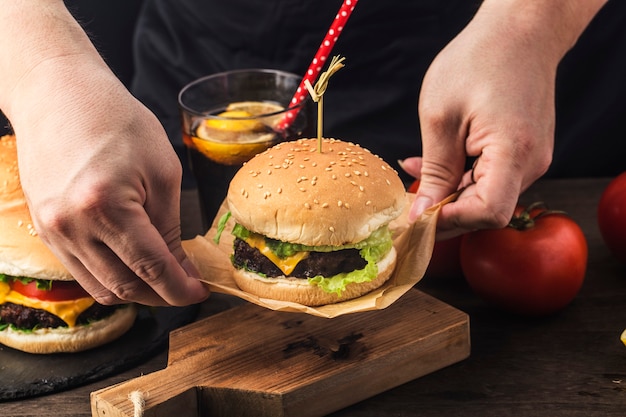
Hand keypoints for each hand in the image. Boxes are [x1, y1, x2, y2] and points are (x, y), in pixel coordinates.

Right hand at [13, 67, 208, 305]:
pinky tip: (131, 262)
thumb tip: (182, 267)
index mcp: (106, 207)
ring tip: (161, 276)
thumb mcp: (161, 170)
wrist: (57, 93)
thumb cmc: (116, 121)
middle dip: (161, 294)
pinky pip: (81, 271)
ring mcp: (51, 231)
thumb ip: (170, 225)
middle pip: (124, 285)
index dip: (180, 288)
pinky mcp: (43, 229)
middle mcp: (71, 226)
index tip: (200, 292)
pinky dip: (110, 275)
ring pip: (100, 287)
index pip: (151, 268)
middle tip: (186, 285)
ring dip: (136, 290)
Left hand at [408, 0, 601, 236]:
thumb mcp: (440, 116)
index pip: (487, 212)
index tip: (416, 216)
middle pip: (486, 210)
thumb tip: (422, 213)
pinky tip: (436, 163)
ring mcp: (532, 159)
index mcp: (513, 152)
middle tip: (407, 200)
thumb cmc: (478, 61)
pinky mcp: (525, 153)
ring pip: (486, 195)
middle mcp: (531, 163)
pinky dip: (461, 176)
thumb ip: (434, 171)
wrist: (519, 31)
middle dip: (444, 209)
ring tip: (416, 170)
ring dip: (449, 191)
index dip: (450, 221)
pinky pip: (491, 177)